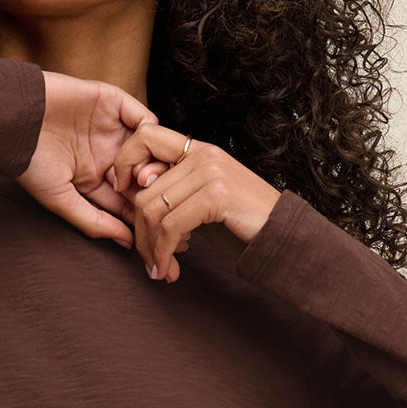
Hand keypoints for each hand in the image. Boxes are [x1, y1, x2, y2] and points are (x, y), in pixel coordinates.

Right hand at [18, 70, 158, 249]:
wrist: (12, 118)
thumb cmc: (29, 162)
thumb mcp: (61, 200)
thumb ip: (95, 222)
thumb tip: (128, 243)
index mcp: (95, 178)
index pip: (129, 199)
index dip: (143, 211)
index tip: (156, 225)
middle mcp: (107, 153)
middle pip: (146, 173)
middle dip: (155, 188)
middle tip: (155, 199)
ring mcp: (112, 128)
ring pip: (150, 146)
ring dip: (153, 161)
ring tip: (142, 175)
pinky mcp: (113, 103)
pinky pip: (144, 117)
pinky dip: (148, 132)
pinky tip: (139, 149)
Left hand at [107, 120, 280, 282]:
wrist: (284, 236)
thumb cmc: (242, 223)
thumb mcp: (202, 202)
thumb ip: (172, 193)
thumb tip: (133, 194)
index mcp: (197, 150)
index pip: (145, 136)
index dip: (124, 163)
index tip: (122, 195)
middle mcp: (202, 154)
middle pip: (144, 190)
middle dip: (140, 232)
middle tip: (149, 259)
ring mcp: (210, 172)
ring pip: (152, 210)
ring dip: (150, 248)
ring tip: (160, 268)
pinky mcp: (216, 195)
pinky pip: (170, 227)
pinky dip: (163, 254)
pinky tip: (167, 271)